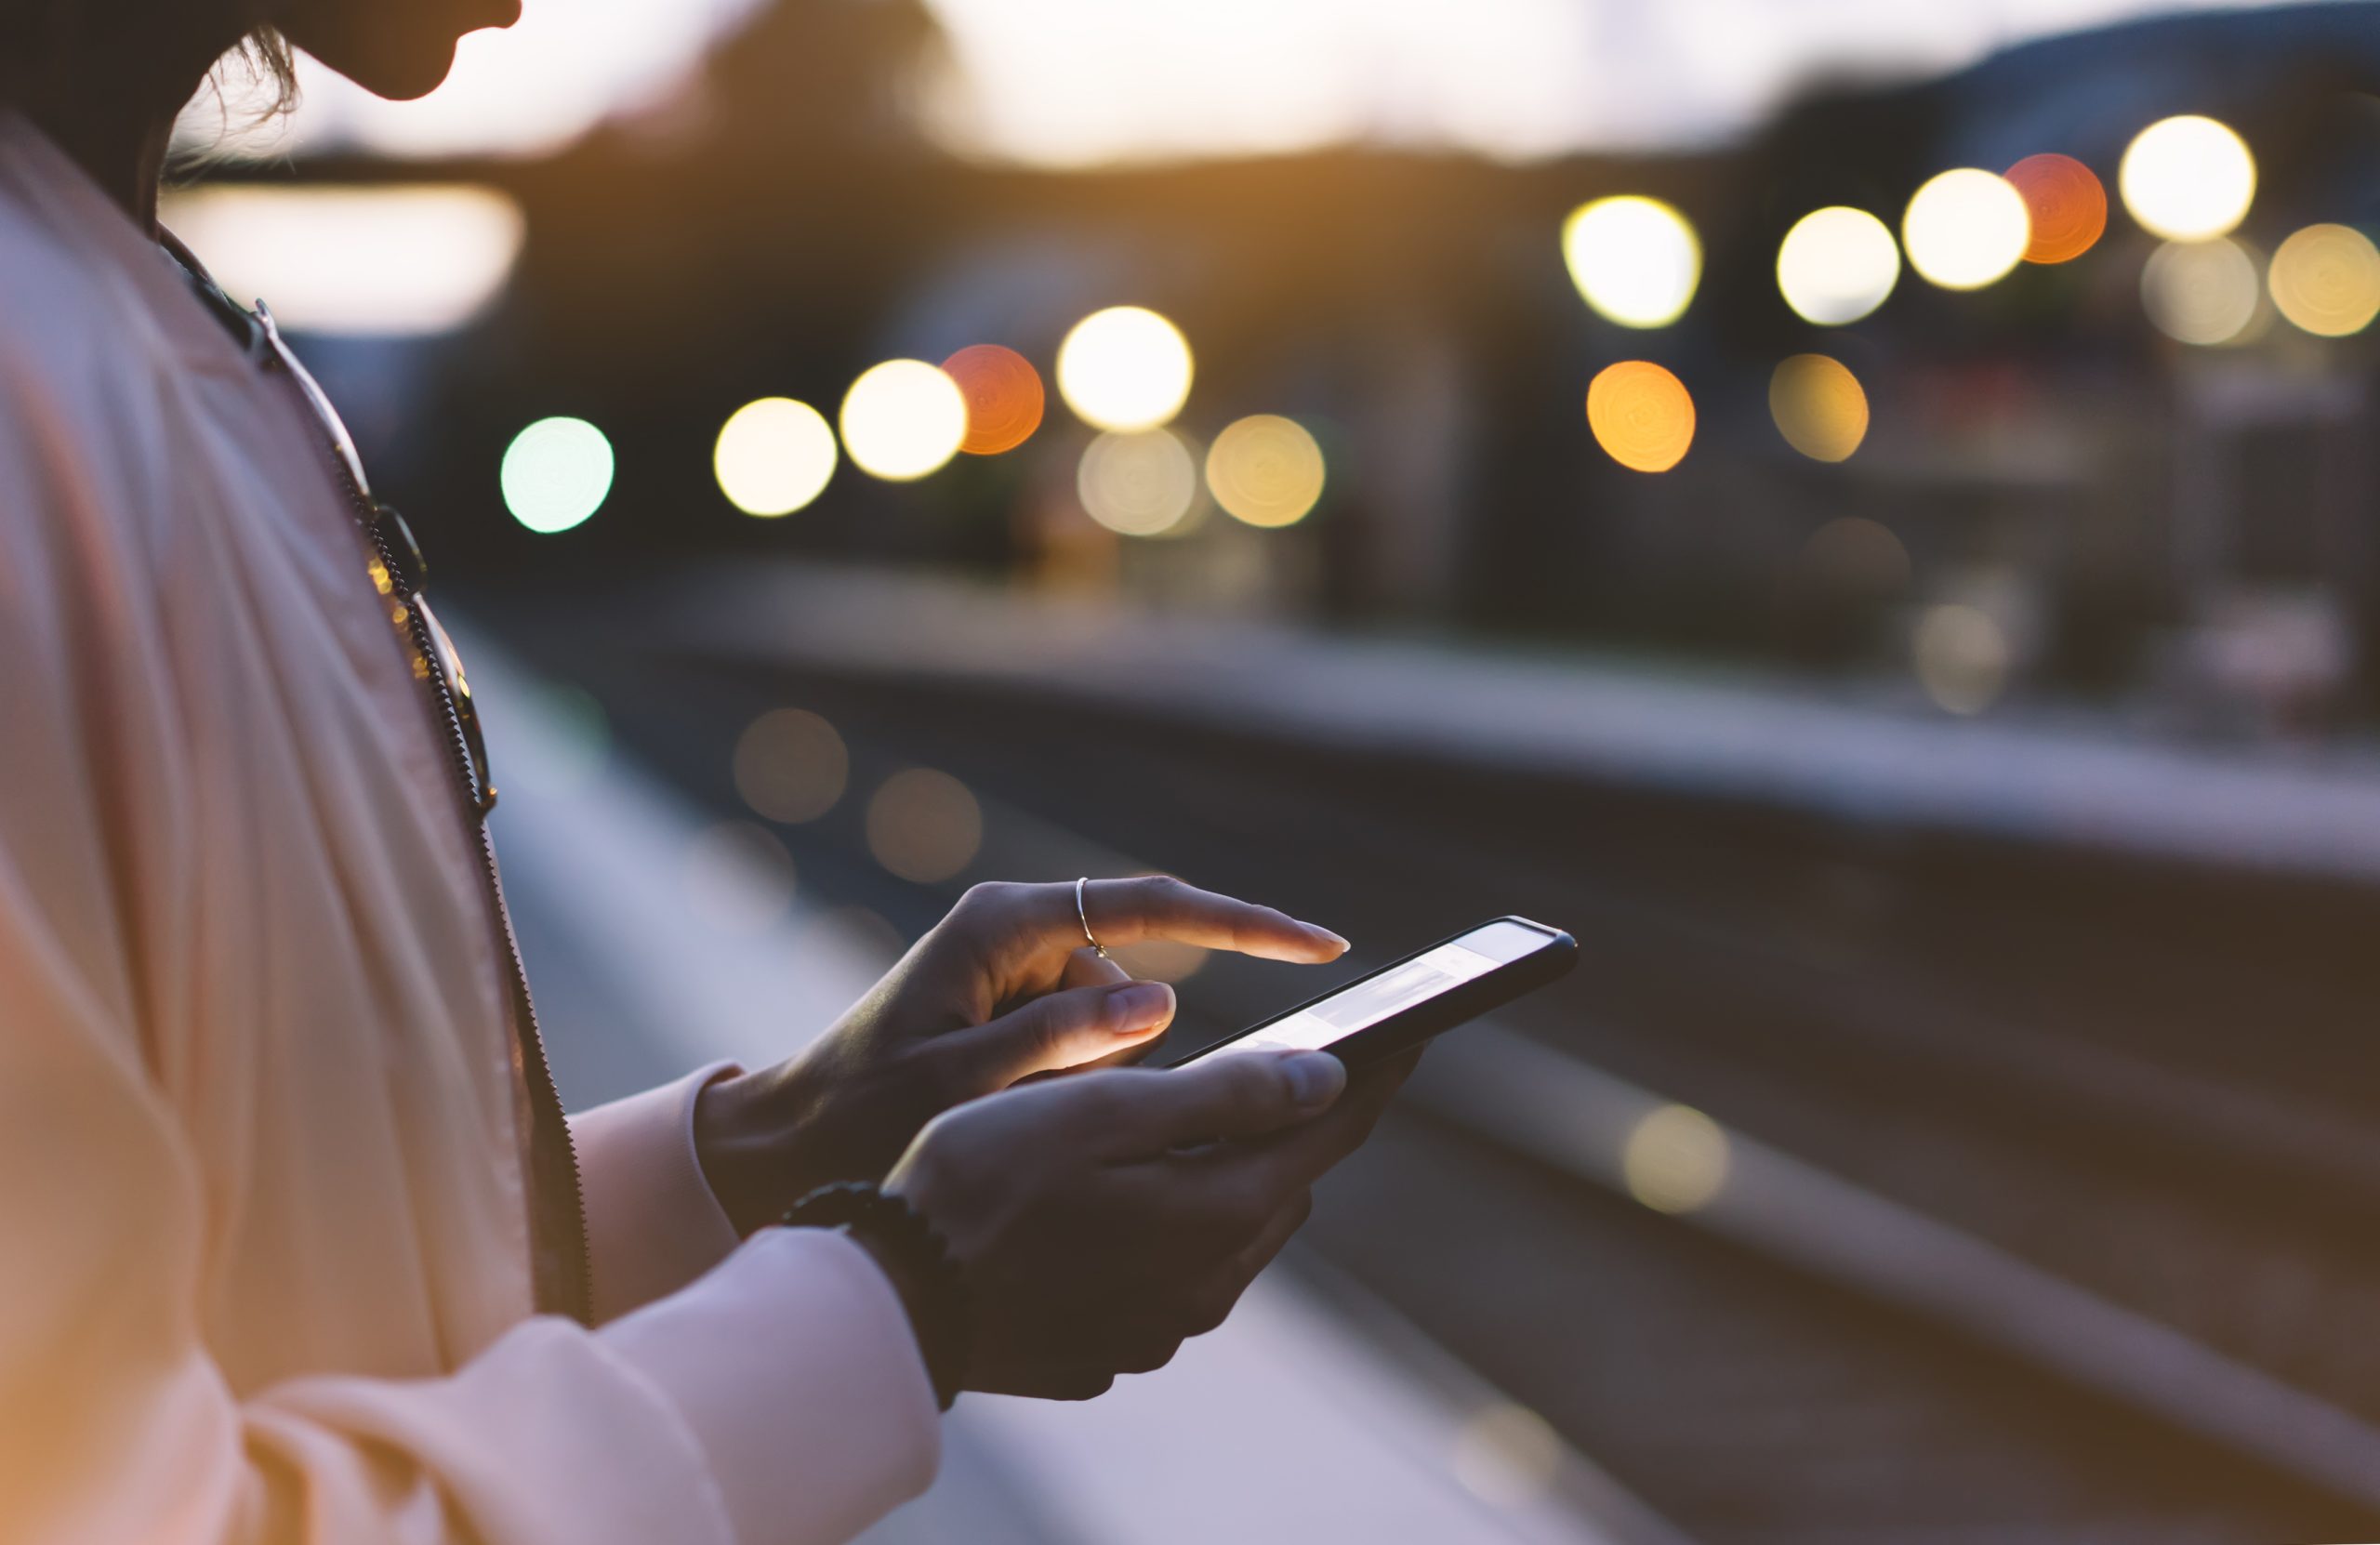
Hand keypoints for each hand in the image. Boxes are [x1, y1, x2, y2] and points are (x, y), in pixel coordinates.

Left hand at [696, 877, 1348, 1233]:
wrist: (785, 1145)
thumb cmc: (860, 1114)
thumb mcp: (959, 1085)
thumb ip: (1058, 1041)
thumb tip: (1166, 999)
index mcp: (1003, 924)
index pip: (1153, 906)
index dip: (1246, 925)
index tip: (1324, 948)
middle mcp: (1015, 931)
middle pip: (1134, 968)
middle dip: (1126, 1042)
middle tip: (1056, 1093)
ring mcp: (1015, 968)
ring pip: (1113, 1016)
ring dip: (1089, 1074)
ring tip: (999, 1113)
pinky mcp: (1013, 1008)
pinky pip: (1085, 1039)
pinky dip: (1076, 1083)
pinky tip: (1010, 1115)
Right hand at [883, 1043, 1418, 1398]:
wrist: (890, 1295)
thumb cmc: (985, 1179)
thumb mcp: (1105, 1109)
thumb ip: (1226, 1095)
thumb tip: (1327, 1077)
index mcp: (1216, 1214)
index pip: (1325, 1134)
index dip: (1369, 1077)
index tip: (1406, 1034)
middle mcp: (1204, 1286)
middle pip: (1278, 1187)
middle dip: (1286, 1128)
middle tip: (1284, 1069)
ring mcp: (1157, 1329)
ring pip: (1226, 1236)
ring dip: (1223, 1182)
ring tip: (1191, 1129)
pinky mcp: (1109, 1349)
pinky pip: (1167, 1278)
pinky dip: (1165, 1232)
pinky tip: (1118, 1202)